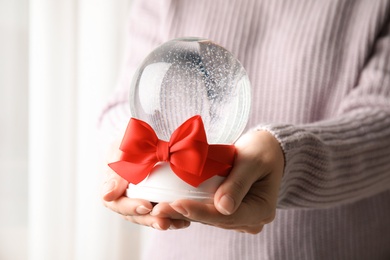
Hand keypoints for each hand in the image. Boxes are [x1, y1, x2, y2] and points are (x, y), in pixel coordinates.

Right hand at [101, 142, 190, 230]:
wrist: (147, 136)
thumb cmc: (131, 139)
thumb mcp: (122, 149)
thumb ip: (116, 171)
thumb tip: (107, 196)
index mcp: (112, 187)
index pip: (117, 203)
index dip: (130, 208)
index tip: (147, 205)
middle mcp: (124, 197)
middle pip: (134, 215)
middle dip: (149, 220)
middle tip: (164, 222)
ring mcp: (140, 200)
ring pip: (148, 217)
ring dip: (162, 222)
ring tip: (178, 224)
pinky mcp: (154, 199)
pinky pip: (161, 212)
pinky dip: (172, 217)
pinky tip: (184, 221)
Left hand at [152, 130, 284, 233]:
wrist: (268, 149)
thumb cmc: (262, 150)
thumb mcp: (252, 160)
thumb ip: (238, 182)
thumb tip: (222, 207)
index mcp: (261, 210)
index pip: (227, 215)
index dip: (200, 211)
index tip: (177, 204)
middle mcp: (250, 219)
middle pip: (214, 219)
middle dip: (186, 214)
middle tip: (158, 209)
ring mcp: (239, 216)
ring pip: (208, 217)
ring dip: (184, 212)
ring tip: (158, 208)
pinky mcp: (229, 210)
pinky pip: (208, 211)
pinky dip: (191, 206)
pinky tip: (170, 203)